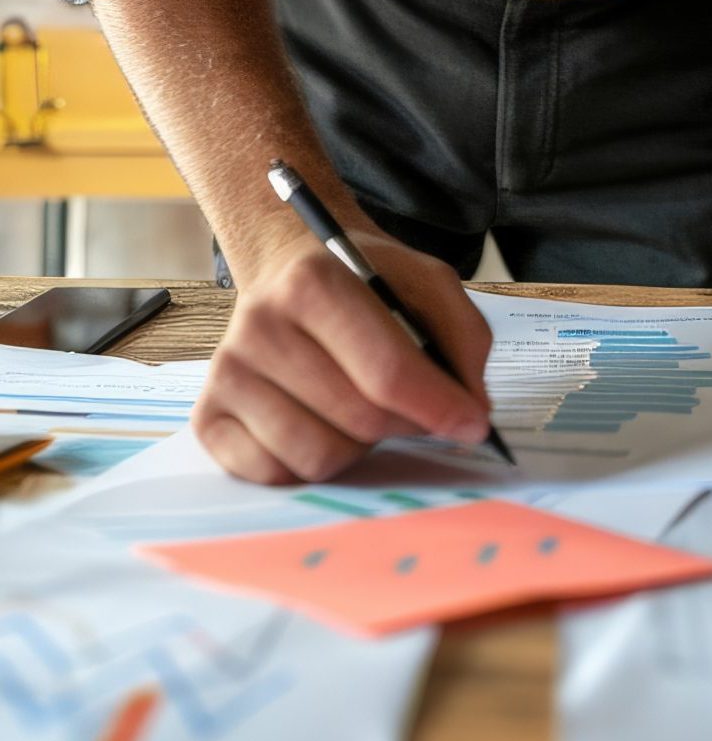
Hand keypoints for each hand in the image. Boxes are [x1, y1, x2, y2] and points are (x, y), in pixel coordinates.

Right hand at [195, 227, 492, 483]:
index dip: (439, 407)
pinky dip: (312, 464)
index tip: (474, 426)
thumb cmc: (367, 281)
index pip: (386, 372)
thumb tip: (472, 413)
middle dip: (406, 424)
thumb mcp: (428, 283)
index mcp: (314, 282)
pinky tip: (323, 424)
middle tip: (416, 409)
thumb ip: (464, 339)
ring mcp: (227, 374)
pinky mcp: (208, 416)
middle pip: (359, 419)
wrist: (290, 265)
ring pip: (319, 457)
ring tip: (364, 408)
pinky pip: (275, 475)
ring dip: (361, 446)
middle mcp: (259, 325)